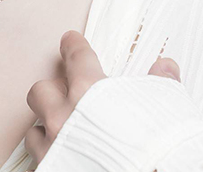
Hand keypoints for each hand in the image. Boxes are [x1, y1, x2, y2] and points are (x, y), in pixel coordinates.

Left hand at [24, 29, 180, 168]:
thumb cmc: (158, 153)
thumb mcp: (167, 108)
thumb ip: (161, 84)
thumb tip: (165, 67)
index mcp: (89, 92)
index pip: (75, 57)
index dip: (73, 46)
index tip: (70, 42)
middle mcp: (65, 117)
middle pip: (42, 90)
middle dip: (54, 91)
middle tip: (69, 95)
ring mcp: (54, 149)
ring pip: (35, 129)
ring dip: (48, 127)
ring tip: (66, 131)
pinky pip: (39, 159)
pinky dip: (50, 156)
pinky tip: (66, 157)